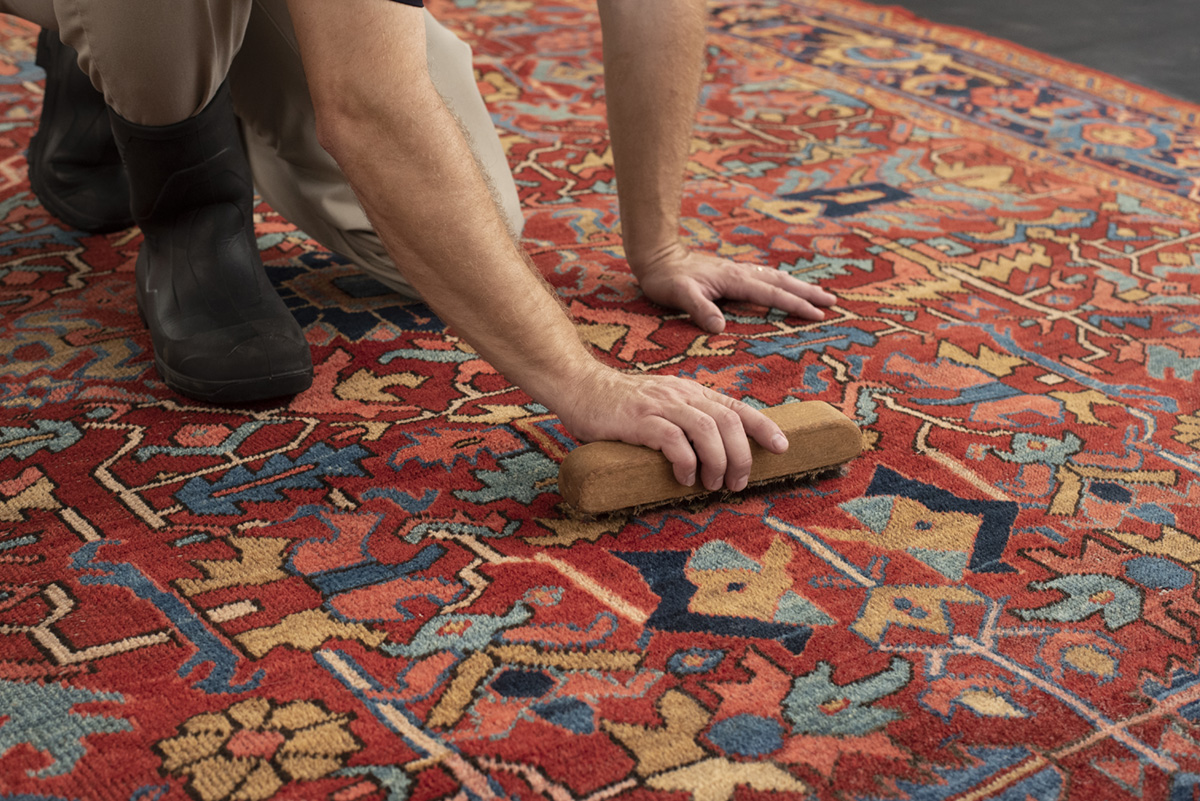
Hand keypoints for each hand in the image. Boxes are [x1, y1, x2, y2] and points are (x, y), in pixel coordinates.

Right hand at [557, 365, 788, 491]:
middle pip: (728, 421)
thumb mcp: (661, 406)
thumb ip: (683, 422)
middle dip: (741, 456)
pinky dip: (685, 462)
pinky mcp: (638, 419)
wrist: (578, 386)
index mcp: (690, 392)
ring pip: (707, 429)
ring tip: (712, 485)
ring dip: (717, 462)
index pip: (735, 407)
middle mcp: (681, 395)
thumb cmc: (619, 406)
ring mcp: (660, 405)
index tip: (782, 447)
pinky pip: (673, 440)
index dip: (762, 427)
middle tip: (737, 484)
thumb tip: (710, 456)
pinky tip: (683, 478)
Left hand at [630, 243, 836, 332]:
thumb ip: (700, 309)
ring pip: (775, 278)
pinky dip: (781, 281)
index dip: (795, 304)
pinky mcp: (731, 272)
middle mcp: (740, 273)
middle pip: (782, 282)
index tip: (817, 314)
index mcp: (733, 280)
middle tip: (833, 302)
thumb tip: (720, 328)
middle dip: (808, 292)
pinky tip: (785, 284)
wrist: (656, 256)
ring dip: (798, 285)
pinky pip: (764, 277)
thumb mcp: (679, 295)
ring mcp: (737, 271)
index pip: (771, 294)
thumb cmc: (666, 279)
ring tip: (820, 293)